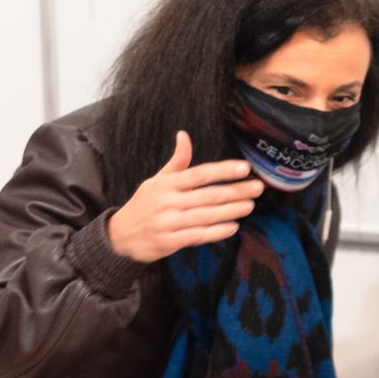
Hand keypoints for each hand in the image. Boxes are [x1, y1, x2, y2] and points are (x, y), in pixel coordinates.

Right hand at [107, 131, 264, 262]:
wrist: (120, 235)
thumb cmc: (145, 205)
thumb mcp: (156, 180)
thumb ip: (177, 162)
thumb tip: (184, 135)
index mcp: (166, 184)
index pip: (199, 174)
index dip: (222, 171)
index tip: (244, 168)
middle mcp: (167, 201)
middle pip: (207, 195)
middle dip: (235, 191)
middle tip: (258, 188)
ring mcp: (168, 222)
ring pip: (205, 215)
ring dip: (230, 210)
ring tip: (250, 205)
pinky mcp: (169, 242)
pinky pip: (197, 236)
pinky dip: (216, 232)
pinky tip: (233, 227)